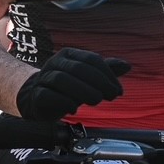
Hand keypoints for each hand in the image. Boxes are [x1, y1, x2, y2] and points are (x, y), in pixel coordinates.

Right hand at [16, 48, 130, 121]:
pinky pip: (49, 95)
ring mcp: (44, 77)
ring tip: (96, 101)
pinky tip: (74, 109)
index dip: (107, 75)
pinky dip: (64, 102)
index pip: (91, 59)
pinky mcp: (37, 94)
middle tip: (111, 97)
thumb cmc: (66, 87)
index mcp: (69, 54)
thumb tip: (127, 66)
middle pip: (78, 68)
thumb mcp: (87, 78)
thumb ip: (105, 71)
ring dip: (83, 91)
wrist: (36, 98)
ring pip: (62, 79)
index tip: (118, 91)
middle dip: (98, 83)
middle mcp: (55, 62)